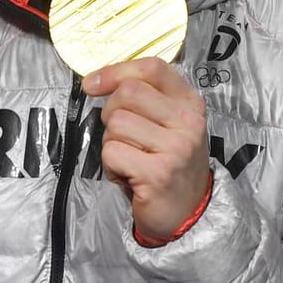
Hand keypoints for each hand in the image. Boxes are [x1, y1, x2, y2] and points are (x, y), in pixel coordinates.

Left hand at [81, 58, 209, 242]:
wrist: (188, 213)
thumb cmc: (169, 163)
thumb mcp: (168, 124)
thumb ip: (145, 99)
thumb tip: (94, 81)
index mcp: (190, 103)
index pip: (153, 68)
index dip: (116, 71)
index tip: (92, 84)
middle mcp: (188, 122)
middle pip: (128, 93)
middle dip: (111, 113)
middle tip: (123, 137)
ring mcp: (176, 148)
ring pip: (116, 124)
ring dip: (112, 144)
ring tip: (129, 160)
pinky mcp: (158, 173)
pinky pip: (112, 153)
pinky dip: (111, 166)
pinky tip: (127, 176)